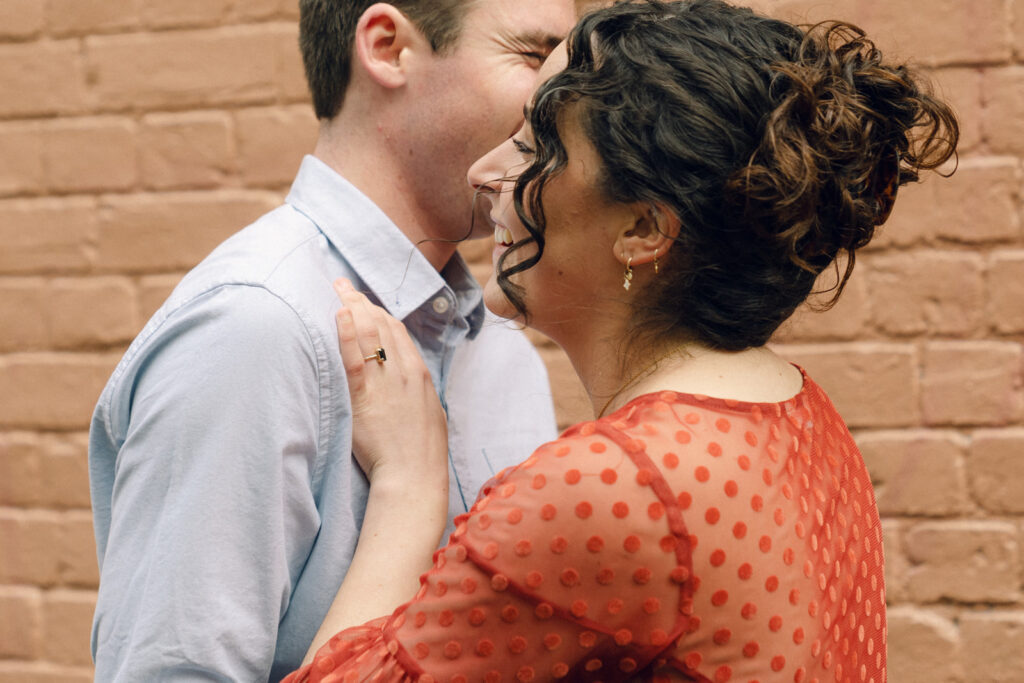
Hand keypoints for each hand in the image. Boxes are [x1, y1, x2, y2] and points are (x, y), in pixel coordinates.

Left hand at [334, 279, 448, 494]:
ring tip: (337, 288)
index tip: (362, 300)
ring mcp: (387, 383)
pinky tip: (339, 315)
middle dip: (361, 301)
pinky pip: (356, 361)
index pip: (397, 331)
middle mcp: (404, 372)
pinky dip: (348, 334)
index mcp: (419, 374)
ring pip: (371, 334)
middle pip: (382, 325)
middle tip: (342, 284)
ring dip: (352, 306)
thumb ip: (417, 392)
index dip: (377, 311)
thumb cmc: (421, 453)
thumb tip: (407, 382)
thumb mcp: (428, 413)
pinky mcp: (367, 399)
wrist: (415, 475)